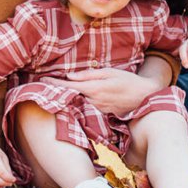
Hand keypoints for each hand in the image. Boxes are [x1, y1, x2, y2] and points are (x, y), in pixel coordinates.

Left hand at [45, 68, 164, 116]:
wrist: (145, 98)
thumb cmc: (128, 81)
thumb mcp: (109, 72)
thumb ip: (89, 74)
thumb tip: (70, 76)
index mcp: (95, 89)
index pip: (69, 87)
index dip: (54, 84)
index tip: (43, 80)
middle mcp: (94, 101)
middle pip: (71, 97)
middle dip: (57, 92)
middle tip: (43, 86)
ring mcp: (98, 110)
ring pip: (77, 104)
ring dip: (66, 98)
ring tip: (54, 92)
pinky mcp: (102, 115)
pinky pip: (86, 108)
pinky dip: (77, 104)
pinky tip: (71, 100)